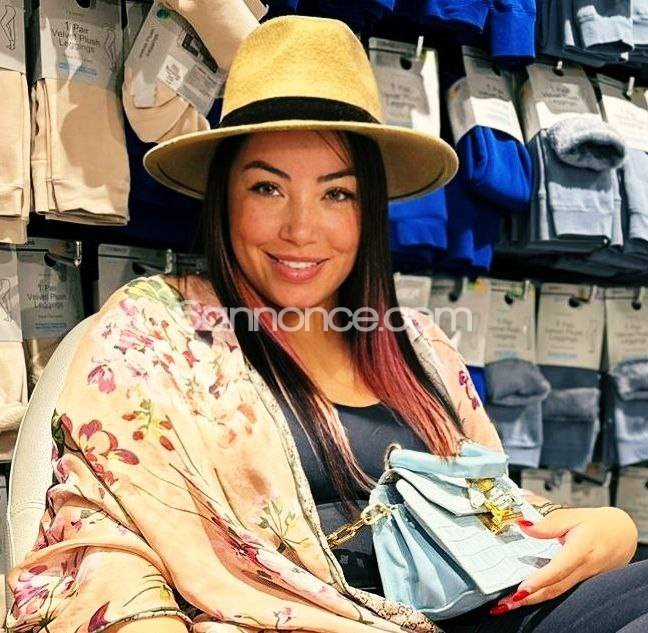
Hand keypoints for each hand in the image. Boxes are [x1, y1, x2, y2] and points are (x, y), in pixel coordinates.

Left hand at [489, 507, 637, 615]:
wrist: (623, 534)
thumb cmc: (598, 524)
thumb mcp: (573, 516)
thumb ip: (548, 523)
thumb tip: (525, 525)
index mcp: (581, 551)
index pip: (558, 569)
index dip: (539, 580)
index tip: (522, 589)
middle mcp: (583, 569)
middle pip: (554, 588)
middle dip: (529, 598)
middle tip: (506, 604)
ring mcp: (583, 578)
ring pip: (557, 592)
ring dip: (533, 600)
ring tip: (511, 604)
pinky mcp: (581, 581)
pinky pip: (561, 590)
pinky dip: (544, 595)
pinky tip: (529, 596)